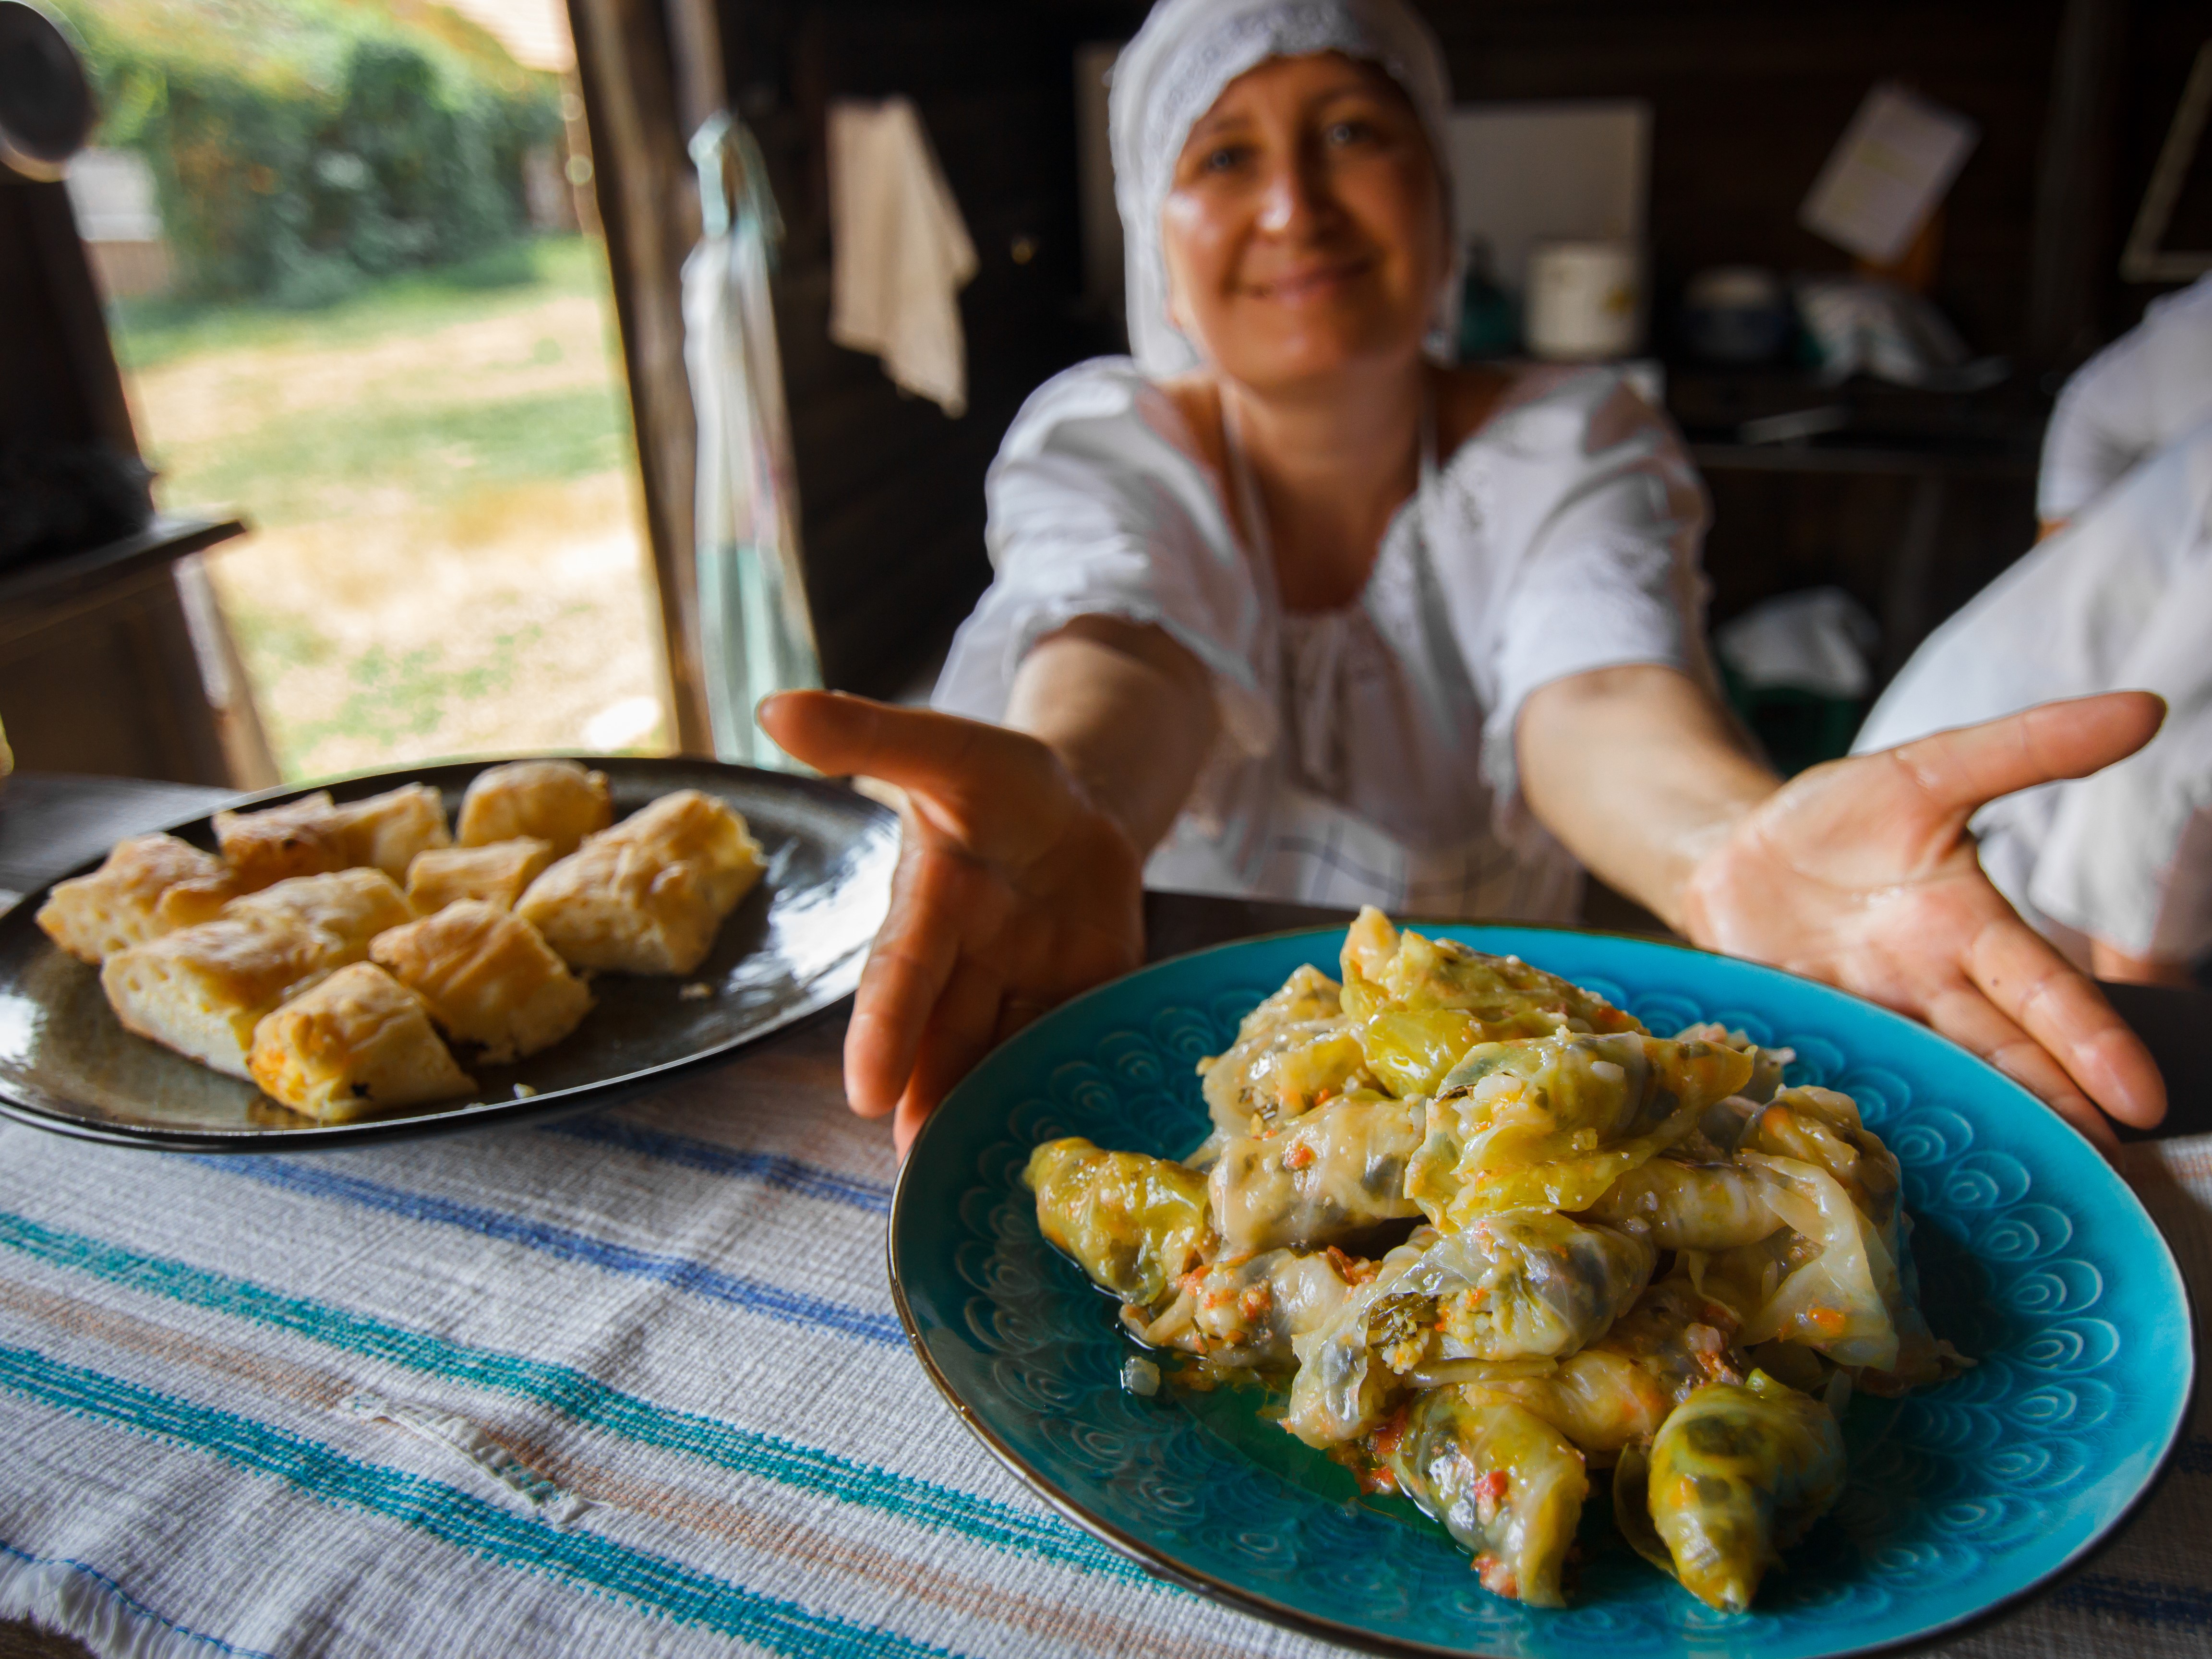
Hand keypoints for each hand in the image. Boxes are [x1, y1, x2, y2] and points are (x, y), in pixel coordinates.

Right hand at [759, 691, 1144, 1153]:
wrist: (1077, 806)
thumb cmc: (1000, 778)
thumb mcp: (948, 747)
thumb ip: (872, 736)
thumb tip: (776, 707)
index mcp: (930, 905)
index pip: (900, 972)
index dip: (881, 1030)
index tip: (862, 1092)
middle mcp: (965, 962)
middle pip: (941, 1036)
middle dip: (924, 1098)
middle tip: (910, 1165)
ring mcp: (1019, 988)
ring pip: (994, 1057)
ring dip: (978, 1113)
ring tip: (965, 1178)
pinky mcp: (1073, 1002)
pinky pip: (1061, 1051)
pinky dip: (1057, 1093)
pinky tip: (1053, 1145)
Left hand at [1680, 691, 2167, 1149]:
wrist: (1733, 855)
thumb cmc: (1838, 816)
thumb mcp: (1926, 769)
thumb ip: (2026, 747)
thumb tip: (2143, 708)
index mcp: (1969, 932)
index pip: (2045, 993)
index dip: (2091, 1044)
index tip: (2138, 1099)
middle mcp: (1930, 991)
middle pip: (2004, 1056)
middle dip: (2056, 1110)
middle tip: (2104, 1170)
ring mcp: (1872, 1023)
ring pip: (1941, 1081)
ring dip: (1983, 1127)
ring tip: (2028, 1181)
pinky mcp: (1811, 1041)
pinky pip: (1850, 1083)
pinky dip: (1874, 1117)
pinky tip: (1900, 1160)